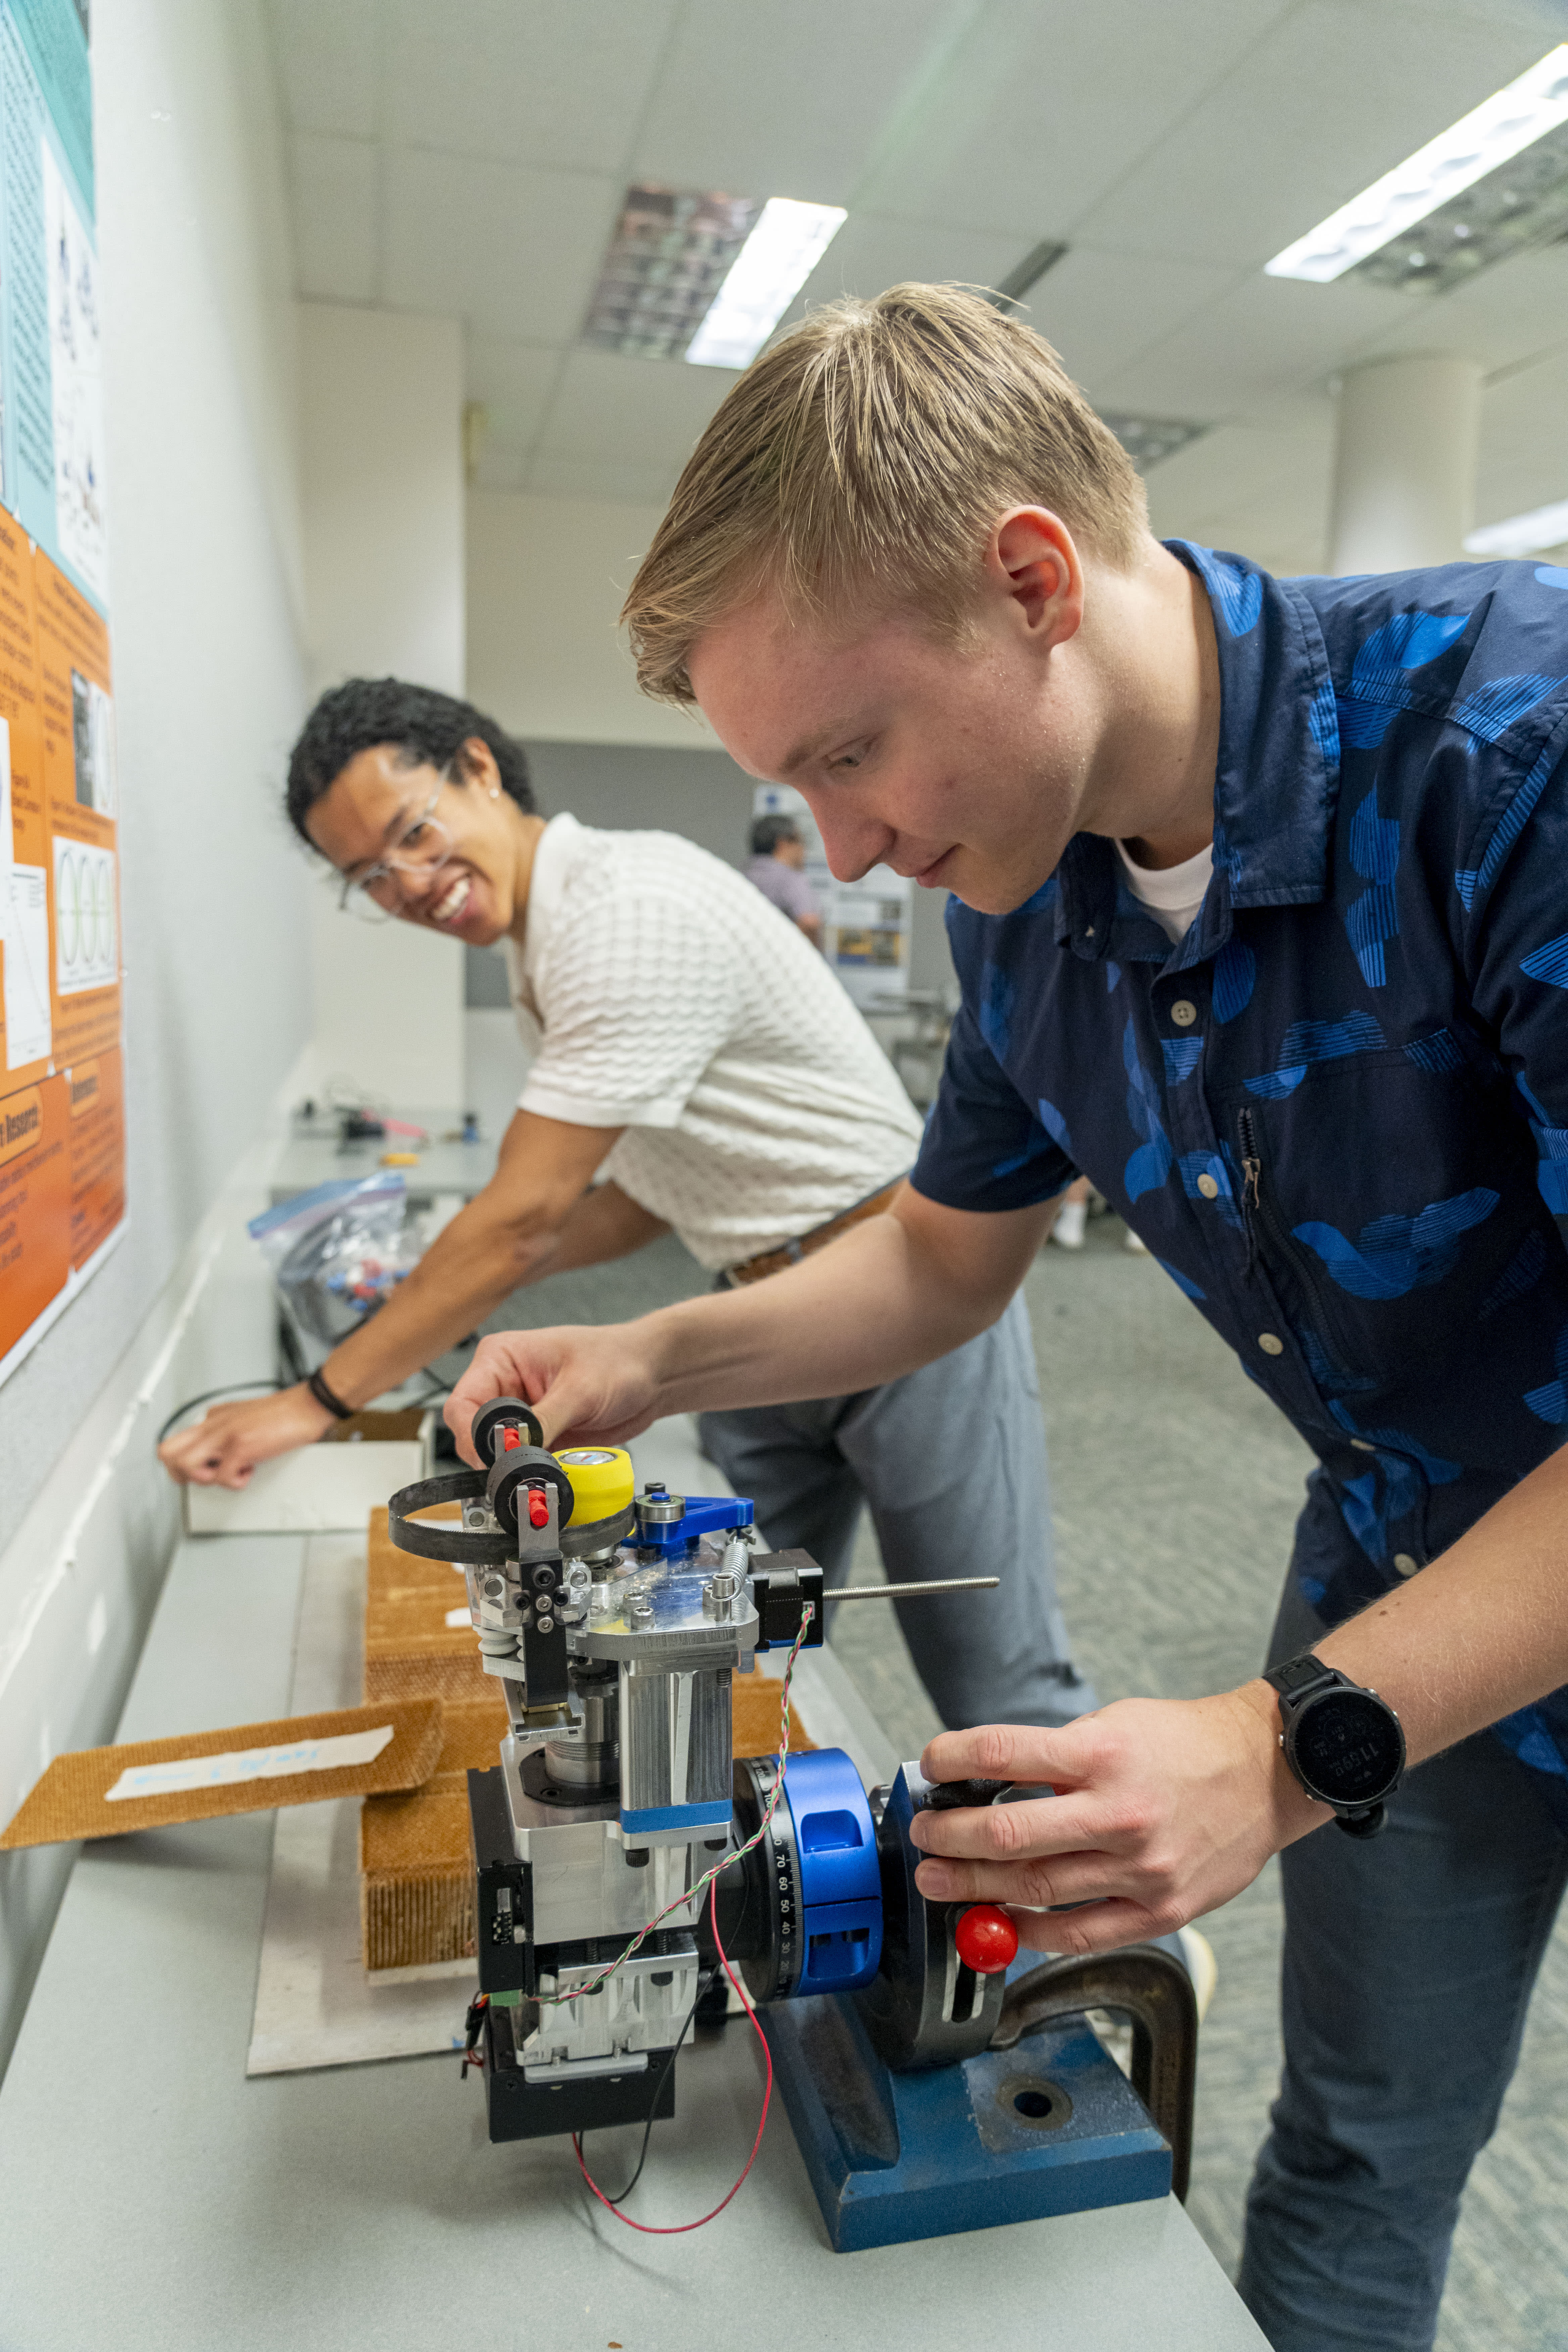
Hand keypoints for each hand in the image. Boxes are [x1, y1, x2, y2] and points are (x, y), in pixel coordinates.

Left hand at [157, 1384, 335, 1488]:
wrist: (305, 1407)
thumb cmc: (282, 1414)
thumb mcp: (243, 1417)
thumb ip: (225, 1432)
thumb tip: (217, 1456)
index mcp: (212, 1417)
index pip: (175, 1443)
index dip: (182, 1464)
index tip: (200, 1471)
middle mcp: (213, 1424)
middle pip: (167, 1452)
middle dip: (181, 1474)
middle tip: (206, 1476)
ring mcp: (224, 1435)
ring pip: (185, 1466)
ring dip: (205, 1479)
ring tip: (227, 1474)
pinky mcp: (240, 1446)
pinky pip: (222, 1478)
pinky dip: (236, 1483)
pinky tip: (249, 1471)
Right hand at [445, 1325, 661, 1462]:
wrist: (653, 1375)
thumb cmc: (619, 1360)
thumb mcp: (579, 1390)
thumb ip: (543, 1422)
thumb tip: (515, 1451)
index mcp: (501, 1357)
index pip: (465, 1403)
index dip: (472, 1435)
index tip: (492, 1457)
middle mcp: (504, 1384)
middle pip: (472, 1431)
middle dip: (489, 1455)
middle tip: (515, 1471)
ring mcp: (520, 1412)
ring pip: (493, 1450)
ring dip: (509, 1466)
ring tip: (533, 1473)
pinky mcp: (537, 1434)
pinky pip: (519, 1459)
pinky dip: (527, 1471)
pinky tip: (542, 1474)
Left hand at [908, 1687, 1326, 1954]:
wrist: (1267, 1773)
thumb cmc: (1186, 1745)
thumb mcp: (1116, 1725)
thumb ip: (1058, 1757)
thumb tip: (990, 1781)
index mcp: (1103, 1755)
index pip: (1003, 1753)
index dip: (952, 1759)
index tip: (929, 1765)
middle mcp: (1119, 1813)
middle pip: (1009, 1832)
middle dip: (950, 1839)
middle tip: (922, 1840)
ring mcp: (1141, 1868)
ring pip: (1036, 1888)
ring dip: (976, 1888)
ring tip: (940, 1882)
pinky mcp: (1161, 1909)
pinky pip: (1081, 1932)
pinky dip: (1032, 1931)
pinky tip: (1004, 1921)